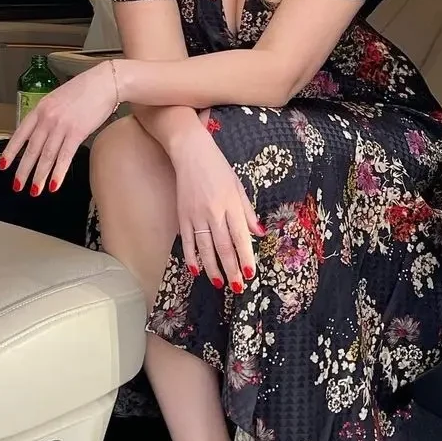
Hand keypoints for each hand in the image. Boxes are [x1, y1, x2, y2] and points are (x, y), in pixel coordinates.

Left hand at [1, 61, 118, 194]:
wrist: (104, 83)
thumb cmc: (85, 89)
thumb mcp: (58, 98)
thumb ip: (48, 114)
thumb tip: (44, 131)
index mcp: (40, 109)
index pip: (20, 134)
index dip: (11, 151)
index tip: (5, 164)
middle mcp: (47, 118)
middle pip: (31, 150)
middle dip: (23, 171)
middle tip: (18, 185)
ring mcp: (61, 126)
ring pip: (46, 157)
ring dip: (39, 176)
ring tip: (34, 190)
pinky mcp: (77, 133)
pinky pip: (64, 157)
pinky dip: (58, 173)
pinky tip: (54, 184)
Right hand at [171, 122, 262, 291]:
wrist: (191, 153)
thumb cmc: (219, 169)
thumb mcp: (239, 187)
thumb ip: (247, 212)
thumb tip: (259, 233)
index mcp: (231, 204)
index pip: (240, 236)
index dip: (245, 257)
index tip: (250, 274)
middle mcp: (214, 212)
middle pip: (223, 246)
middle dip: (231, 269)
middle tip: (237, 287)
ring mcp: (196, 215)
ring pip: (205, 247)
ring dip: (213, 268)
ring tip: (219, 283)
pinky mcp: (182, 215)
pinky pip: (187, 241)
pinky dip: (190, 257)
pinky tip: (196, 270)